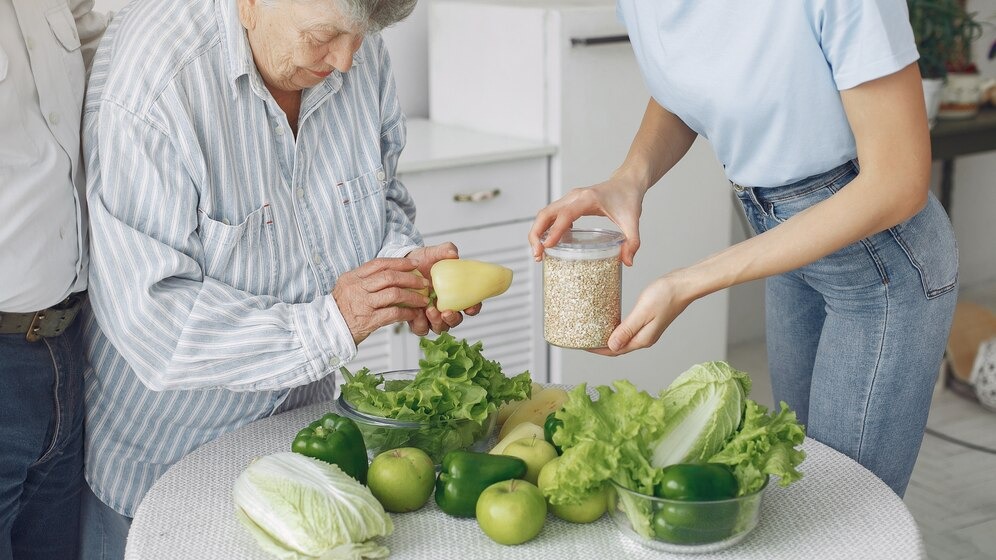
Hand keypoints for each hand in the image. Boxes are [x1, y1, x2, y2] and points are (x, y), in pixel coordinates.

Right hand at [332, 257, 430, 344]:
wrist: (327, 331)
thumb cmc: (341, 310)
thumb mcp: (347, 288)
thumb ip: (365, 280)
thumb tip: (390, 273)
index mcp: (352, 277)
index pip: (379, 264)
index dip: (399, 262)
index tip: (414, 264)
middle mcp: (357, 288)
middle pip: (389, 277)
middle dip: (411, 278)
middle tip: (424, 282)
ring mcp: (363, 304)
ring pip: (394, 294)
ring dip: (413, 296)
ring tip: (423, 299)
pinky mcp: (368, 320)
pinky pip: (393, 313)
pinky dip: (407, 312)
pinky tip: (414, 313)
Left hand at [405, 243, 481, 335]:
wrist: (402, 266)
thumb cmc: (422, 261)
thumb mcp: (433, 253)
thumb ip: (444, 250)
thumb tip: (453, 253)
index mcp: (456, 294)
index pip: (471, 305)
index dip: (474, 308)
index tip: (470, 307)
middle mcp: (446, 307)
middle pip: (456, 320)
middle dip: (453, 319)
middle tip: (446, 312)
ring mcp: (432, 315)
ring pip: (440, 327)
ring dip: (438, 322)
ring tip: (430, 310)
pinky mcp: (417, 319)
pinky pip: (422, 329)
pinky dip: (421, 324)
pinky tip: (417, 314)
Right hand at [527, 175, 645, 265]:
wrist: (627, 182)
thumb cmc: (628, 198)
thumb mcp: (632, 221)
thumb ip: (633, 242)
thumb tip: (627, 262)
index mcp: (587, 199)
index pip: (565, 214)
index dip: (554, 231)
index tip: (547, 247)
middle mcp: (574, 197)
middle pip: (545, 213)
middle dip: (536, 234)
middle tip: (538, 254)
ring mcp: (569, 199)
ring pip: (544, 214)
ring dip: (537, 233)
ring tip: (539, 253)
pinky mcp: (569, 204)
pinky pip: (551, 216)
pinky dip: (545, 229)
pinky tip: (551, 244)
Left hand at [590, 273, 692, 355]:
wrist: (684, 285)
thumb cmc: (666, 295)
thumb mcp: (643, 312)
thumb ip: (627, 329)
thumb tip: (611, 346)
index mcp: (642, 339)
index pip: (615, 351)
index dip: (597, 350)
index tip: (582, 344)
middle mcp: (645, 338)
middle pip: (618, 348)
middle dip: (600, 345)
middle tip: (583, 337)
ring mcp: (647, 331)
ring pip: (622, 339)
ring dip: (607, 337)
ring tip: (592, 330)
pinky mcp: (648, 321)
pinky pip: (628, 330)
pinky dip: (616, 329)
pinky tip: (609, 321)